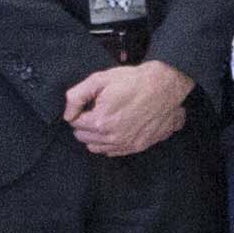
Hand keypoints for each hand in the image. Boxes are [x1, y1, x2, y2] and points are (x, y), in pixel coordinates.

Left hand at [62, 59, 192, 159]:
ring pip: (96, 147)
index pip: (74, 122)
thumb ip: (76, 96)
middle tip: (96, 109)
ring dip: (95, 136)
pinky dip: (108, 143)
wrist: (166, 87)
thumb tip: (67, 114)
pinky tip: (115, 128)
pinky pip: (112, 152)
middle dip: (84, 124)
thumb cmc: (133, 80)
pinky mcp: (137, 147)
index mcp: (100, 121)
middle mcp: (111, 138)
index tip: (89, 103)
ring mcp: (125, 144)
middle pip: (83, 137)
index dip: (79, 111)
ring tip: (105, 119)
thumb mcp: (100, 79)